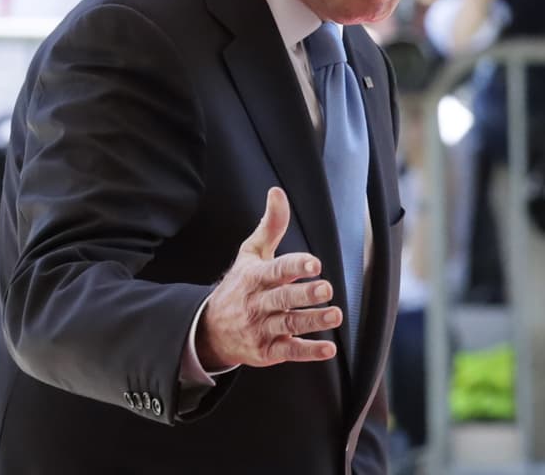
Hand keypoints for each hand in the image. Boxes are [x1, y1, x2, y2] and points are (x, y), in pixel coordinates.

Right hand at [195, 188, 340, 370]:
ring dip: (313, 322)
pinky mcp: (267, 351)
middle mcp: (257, 304)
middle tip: (327, 289)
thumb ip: (270, 226)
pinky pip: (289, 352)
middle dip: (305, 295)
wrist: (209, 330)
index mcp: (255, 277)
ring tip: (335, 316)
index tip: (314, 264)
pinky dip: (309, 352)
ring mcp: (261, 329)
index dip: (295, 266)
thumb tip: (277, 192)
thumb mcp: (250, 254)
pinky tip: (328, 349)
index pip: (276, 270)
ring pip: (289, 325)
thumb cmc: (239, 285)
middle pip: (283, 299)